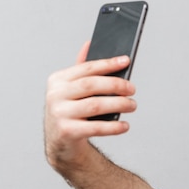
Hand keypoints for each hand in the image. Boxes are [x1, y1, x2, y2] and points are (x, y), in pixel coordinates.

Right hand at [44, 42, 136, 169]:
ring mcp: (59, 114)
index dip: (108, 64)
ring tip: (132, 105)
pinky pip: (96, 127)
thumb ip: (81, 70)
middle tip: (132, 89)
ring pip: (95, 105)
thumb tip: (89, 44)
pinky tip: (125, 125)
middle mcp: (55, 95)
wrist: (61, 145)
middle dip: (116, 85)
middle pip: (91, 85)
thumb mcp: (72, 90)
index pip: (86, 68)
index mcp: (57, 80)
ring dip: (118, 104)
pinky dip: (114, 127)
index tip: (126, 61)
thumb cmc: (71, 113)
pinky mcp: (67, 132)